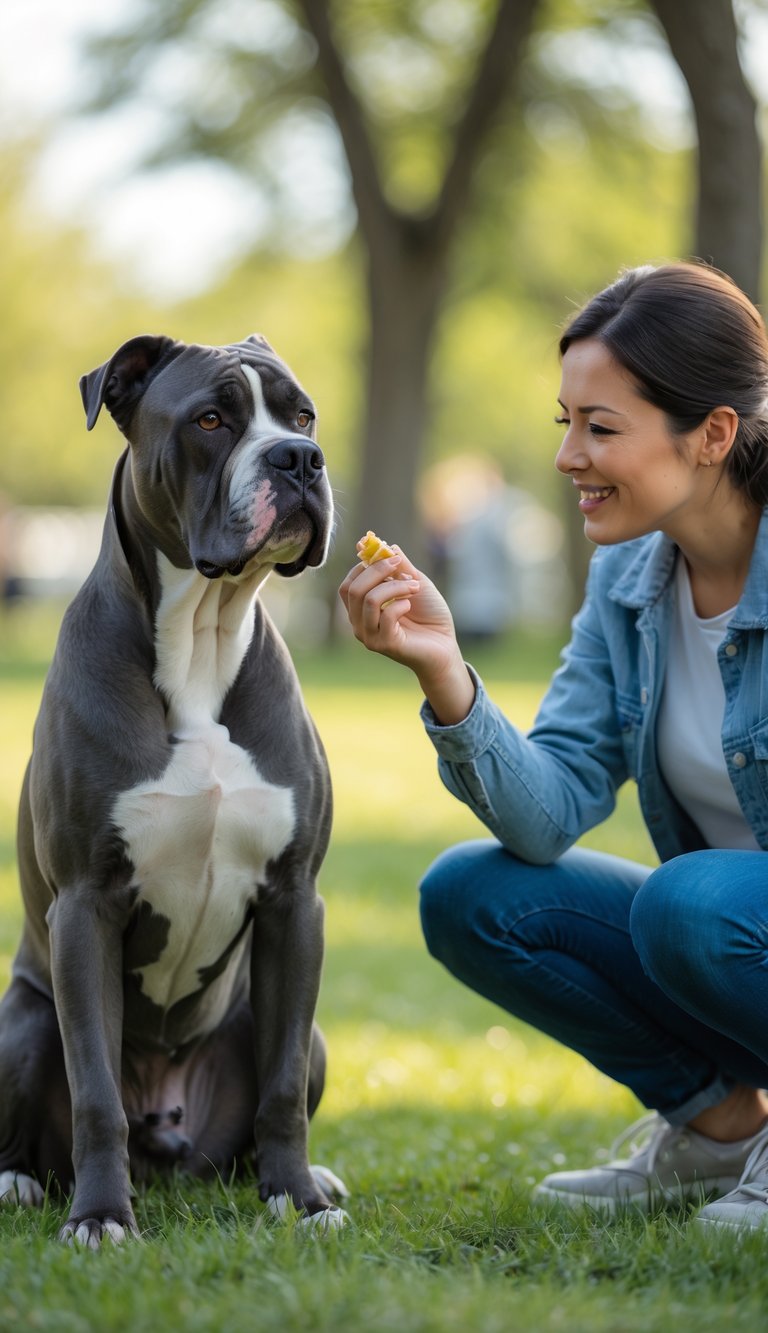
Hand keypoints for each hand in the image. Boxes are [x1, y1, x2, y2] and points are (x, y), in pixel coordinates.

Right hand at [338, 546, 474, 723]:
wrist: (446, 645)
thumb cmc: (429, 616)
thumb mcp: (415, 583)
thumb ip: (400, 566)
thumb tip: (385, 545)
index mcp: (362, 610)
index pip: (348, 585)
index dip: (363, 566)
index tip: (388, 556)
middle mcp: (360, 624)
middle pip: (353, 589)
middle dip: (377, 570)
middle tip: (400, 564)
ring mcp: (369, 636)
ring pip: (369, 599)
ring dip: (394, 586)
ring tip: (414, 587)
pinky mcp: (384, 644)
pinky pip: (386, 615)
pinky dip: (401, 603)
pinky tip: (411, 606)